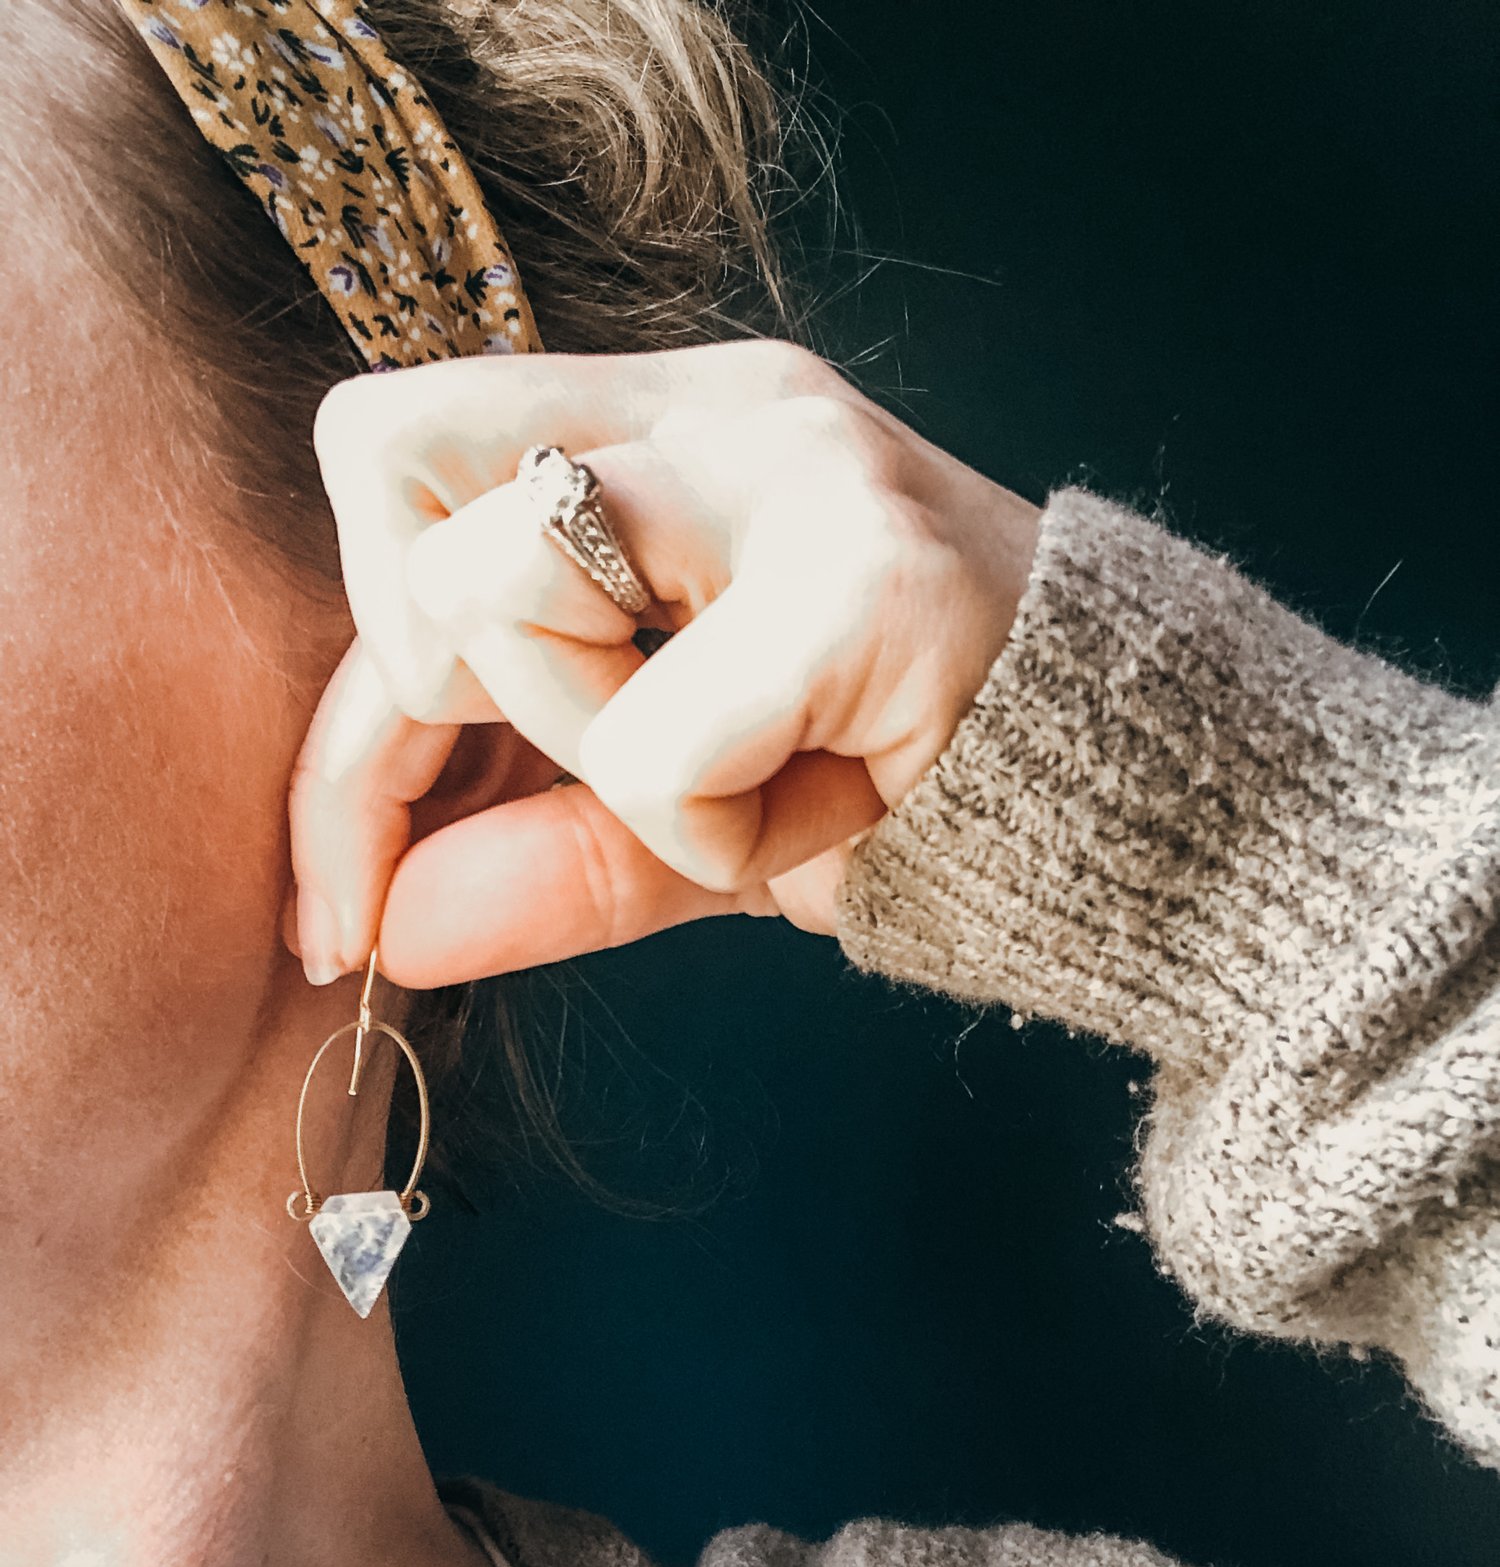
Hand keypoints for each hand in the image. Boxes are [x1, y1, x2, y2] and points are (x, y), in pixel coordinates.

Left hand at [288, 338, 1039, 985]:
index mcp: (661, 420)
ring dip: (592, 749)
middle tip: (584, 765)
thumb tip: (389, 932)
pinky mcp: (866, 577)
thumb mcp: (693, 814)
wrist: (1141, 805)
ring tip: (746, 776)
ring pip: (497, 586)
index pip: (390, 467)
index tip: (353, 885)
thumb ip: (542, 847)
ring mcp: (794, 468)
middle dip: (429, 684)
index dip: (344, 702)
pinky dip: (710, 839)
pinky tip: (824, 815)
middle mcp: (715, 403)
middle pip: (385, 457)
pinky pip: (650, 751)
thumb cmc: (911, 782)